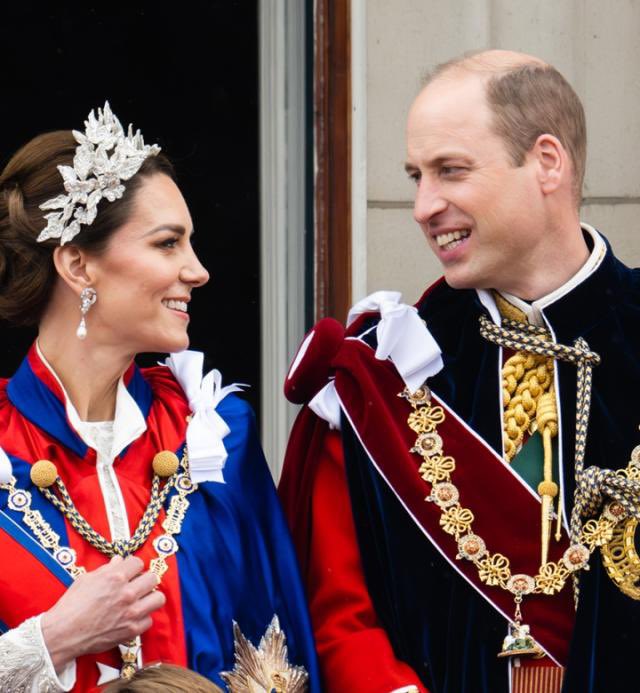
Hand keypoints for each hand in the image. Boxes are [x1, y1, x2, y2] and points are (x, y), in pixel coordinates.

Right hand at [41, 555, 165, 670]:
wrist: (63, 634)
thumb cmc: (71, 606)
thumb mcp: (86, 579)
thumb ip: (107, 569)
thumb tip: (119, 560)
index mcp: (116, 577)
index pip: (138, 562)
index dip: (133, 566)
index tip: (129, 571)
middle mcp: (127, 593)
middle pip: (153, 578)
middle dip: (144, 579)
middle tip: (137, 584)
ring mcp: (131, 612)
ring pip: (158, 598)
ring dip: (150, 598)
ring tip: (141, 600)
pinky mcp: (132, 630)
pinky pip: (149, 620)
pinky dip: (142, 619)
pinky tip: (132, 617)